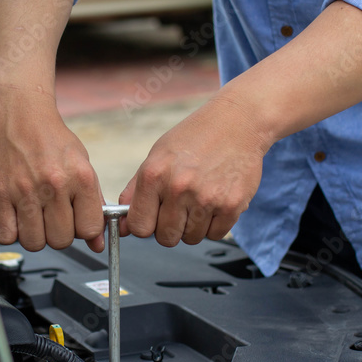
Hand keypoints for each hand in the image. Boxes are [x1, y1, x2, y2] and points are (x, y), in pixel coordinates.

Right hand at [0, 86, 105, 251]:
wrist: (17, 108)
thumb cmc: (48, 136)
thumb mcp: (81, 164)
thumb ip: (92, 204)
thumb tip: (98, 243)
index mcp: (80, 177)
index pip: (89, 229)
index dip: (82, 230)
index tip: (74, 222)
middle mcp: (54, 184)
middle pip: (61, 240)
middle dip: (56, 233)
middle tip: (49, 216)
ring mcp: (24, 190)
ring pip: (34, 243)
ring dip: (33, 235)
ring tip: (31, 215)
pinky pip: (5, 235)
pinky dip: (10, 232)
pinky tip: (13, 216)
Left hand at [119, 95, 268, 245]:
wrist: (237, 121)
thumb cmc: (194, 138)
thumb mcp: (156, 157)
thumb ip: (135, 192)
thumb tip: (125, 226)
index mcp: (154, 175)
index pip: (139, 227)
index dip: (145, 225)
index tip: (153, 218)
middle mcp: (179, 188)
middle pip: (166, 238)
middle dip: (170, 228)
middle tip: (179, 208)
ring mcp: (207, 198)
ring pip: (191, 239)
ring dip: (194, 226)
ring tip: (199, 199)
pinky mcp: (232, 205)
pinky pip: (215, 235)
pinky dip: (214, 224)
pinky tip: (215, 201)